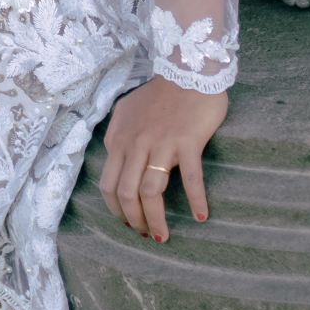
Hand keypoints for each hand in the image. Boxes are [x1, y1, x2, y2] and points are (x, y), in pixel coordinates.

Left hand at [100, 76, 226, 242]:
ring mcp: (160, 143)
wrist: (187, 72)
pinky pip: (190, 178)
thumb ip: (119, 134)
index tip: (128, 222)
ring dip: (156, 220)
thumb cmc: (160, 94)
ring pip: (151, 192)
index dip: (116, 208)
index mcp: (119, 138)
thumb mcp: (126, 110)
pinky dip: (196, 200)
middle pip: (126, 193)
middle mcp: (135, 143)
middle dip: (134, 220)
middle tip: (146, 235)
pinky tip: (201, 216)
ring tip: (164, 237)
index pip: (109, 183)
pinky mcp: (187, 142)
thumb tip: (115, 156)